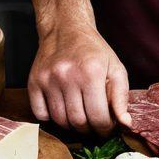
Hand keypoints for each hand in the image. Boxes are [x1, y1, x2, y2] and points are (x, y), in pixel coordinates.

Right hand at [28, 20, 129, 134]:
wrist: (66, 29)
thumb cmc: (93, 51)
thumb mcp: (115, 68)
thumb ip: (121, 97)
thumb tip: (125, 124)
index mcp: (91, 72)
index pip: (99, 117)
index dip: (105, 128)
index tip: (107, 127)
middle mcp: (67, 76)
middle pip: (78, 122)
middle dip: (89, 129)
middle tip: (94, 124)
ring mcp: (48, 79)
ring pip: (60, 120)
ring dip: (71, 124)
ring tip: (80, 115)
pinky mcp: (33, 82)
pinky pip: (40, 114)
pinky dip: (51, 117)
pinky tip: (61, 107)